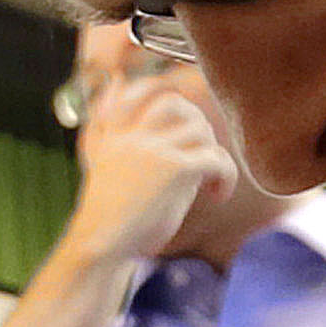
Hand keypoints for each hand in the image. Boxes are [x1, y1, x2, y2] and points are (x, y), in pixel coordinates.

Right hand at [65, 55, 241, 262]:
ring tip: (208, 179)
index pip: (142, 89)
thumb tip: (116, 82)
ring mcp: (154, 149)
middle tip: (198, 156)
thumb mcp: (100, 157)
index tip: (179, 123)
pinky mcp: (176, 169)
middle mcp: (133, 134)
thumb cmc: (104, 211)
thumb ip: (107, 123)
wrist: (100, 244)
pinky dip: (225, 177)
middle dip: (196, 126)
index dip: (167, 97)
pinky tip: (216, 195)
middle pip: (178, 104)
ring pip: (201, 130)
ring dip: (212, 154)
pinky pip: (217, 159)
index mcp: (114, 131)